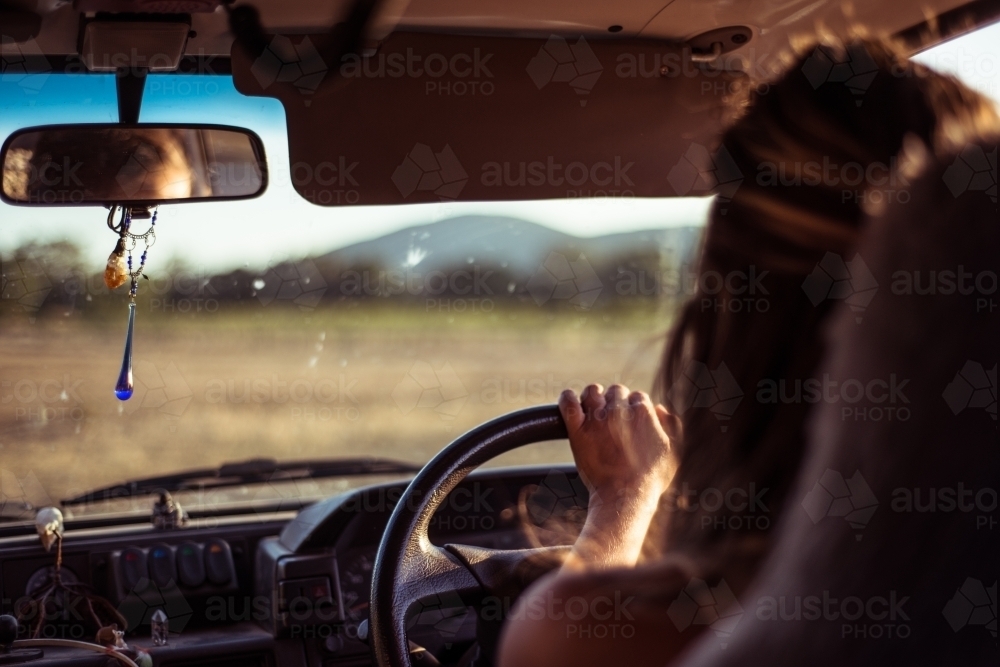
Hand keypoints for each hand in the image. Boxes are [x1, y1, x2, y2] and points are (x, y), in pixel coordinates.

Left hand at [558, 384, 678, 498]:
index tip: (632, 422)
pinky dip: (568, 399)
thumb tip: (660, 408)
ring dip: (593, 398)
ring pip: (592, 391)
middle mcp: (619, 411)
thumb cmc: (650, 479)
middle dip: (616, 402)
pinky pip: (568, 402)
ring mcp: (596, 419)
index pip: (638, 397)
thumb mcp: (673, 452)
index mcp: (643, 413)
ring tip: (594, 412)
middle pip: (616, 391)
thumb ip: (671, 426)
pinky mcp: (577, 430)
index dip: (635, 409)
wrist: (624, 498)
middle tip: (614, 420)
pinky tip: (572, 405)